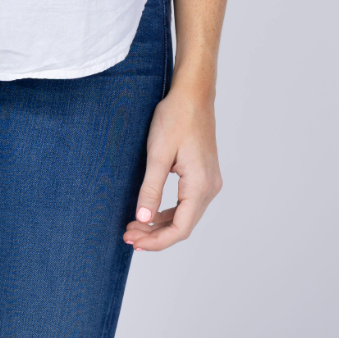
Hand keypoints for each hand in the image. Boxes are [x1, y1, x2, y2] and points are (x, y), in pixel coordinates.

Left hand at [123, 78, 222, 251]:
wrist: (193, 94)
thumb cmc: (175, 118)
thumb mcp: (157, 154)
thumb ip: (151, 190)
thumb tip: (143, 221)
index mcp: (200, 186)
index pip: (180, 228)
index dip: (157, 241)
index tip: (134, 243)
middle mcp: (210, 188)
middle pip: (183, 225)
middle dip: (155, 234)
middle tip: (128, 235)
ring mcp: (209, 181)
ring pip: (185, 215)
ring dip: (161, 224)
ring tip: (135, 226)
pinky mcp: (204, 175)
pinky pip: (187, 202)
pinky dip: (169, 211)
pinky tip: (150, 212)